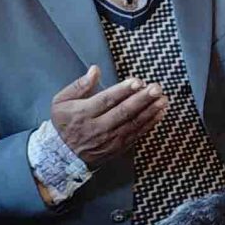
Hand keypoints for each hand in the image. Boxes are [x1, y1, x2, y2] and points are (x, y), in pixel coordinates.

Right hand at [47, 66, 166, 164]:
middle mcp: (97, 127)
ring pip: (133, 123)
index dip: (123, 91)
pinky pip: (137, 134)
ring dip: (150, 111)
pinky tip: (160, 112)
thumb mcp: (61, 101)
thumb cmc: (65, 123)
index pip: (106, 100)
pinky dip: (150, 123)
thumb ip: (79, 85)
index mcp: (83, 113)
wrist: (63, 154)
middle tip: (156, 88)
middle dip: (142, 99)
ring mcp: (109, 139)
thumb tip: (95, 70)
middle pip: (123, 112)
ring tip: (163, 99)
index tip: (137, 81)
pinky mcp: (118, 147)